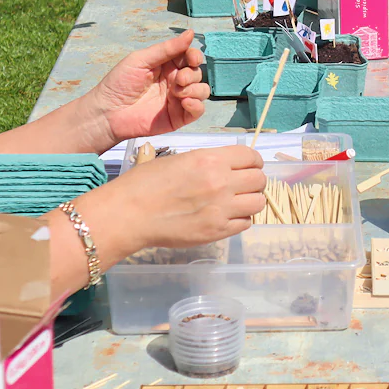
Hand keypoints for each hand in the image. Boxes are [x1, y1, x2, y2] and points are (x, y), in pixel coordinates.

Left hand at [86, 30, 209, 147]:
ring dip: (195, 89)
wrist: (107, 112)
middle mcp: (175, 81)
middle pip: (197, 73)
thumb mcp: (141, 60)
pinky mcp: (179, 117)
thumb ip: (167, 48)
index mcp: (167, 66)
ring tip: (178, 92)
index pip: (189, 57)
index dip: (195, 56)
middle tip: (178, 80)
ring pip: (202, 91)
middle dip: (191, 74)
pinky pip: (199, 110)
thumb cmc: (119, 83)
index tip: (192, 58)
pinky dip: (197, 105)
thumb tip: (190, 33)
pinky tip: (184, 102)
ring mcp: (178, 99)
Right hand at [112, 145, 265, 249]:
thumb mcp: (179, 160)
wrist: (128, 214)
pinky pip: (246, 223)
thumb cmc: (145, 183)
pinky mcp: (217, 231)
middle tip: (242, 186)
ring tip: (237, 203)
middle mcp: (221, 182)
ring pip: (258, 202)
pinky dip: (240, 220)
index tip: (248, 167)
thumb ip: (208, 162)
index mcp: (211, 160)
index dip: (253, 161)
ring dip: (250, 201)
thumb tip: (226, 166)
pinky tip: (226, 217)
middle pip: (259, 179)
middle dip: (254, 181)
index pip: (251, 156)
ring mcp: (221, 208)